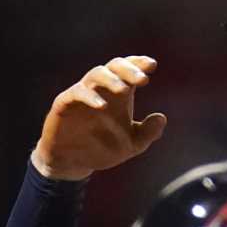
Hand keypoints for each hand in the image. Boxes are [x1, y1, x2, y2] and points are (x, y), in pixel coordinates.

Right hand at [30, 55, 167, 181]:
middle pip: (114, 66)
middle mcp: (101, 88)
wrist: (71, 163)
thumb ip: (147, 133)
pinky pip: (76, 92)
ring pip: (95, 74)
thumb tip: (161, 118)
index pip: (129, 69)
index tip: (152, 66)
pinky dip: (89, 96)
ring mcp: (82, 93)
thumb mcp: (131, 145)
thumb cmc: (101, 149)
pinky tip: (102, 105)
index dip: (139, 63)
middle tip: (143, 79)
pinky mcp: (64, 103)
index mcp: (118, 93)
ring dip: (111, 80)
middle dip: (129, 69)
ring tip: (124, 90)